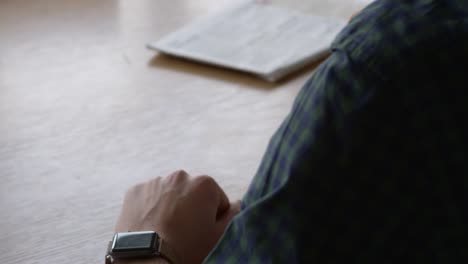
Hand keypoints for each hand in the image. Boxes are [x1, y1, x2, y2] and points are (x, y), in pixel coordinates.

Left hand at [114, 170, 240, 263]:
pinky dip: (151, 207)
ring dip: (171, 206)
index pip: (217, 199)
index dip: (214, 217)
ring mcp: (155, 182)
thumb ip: (234, 215)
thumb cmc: (187, 248)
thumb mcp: (219, 236)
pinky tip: (151, 225)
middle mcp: (180, 176)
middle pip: (192, 193)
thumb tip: (238, 203)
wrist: (146, 258)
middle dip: (192, 207)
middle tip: (185, 231)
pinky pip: (148, 196)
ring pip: (170, 193)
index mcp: (205, 184)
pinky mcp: (135, 191)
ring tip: (166, 230)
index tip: (204, 231)